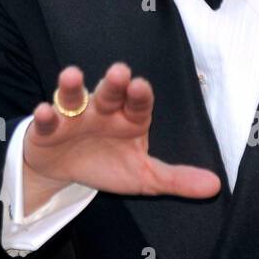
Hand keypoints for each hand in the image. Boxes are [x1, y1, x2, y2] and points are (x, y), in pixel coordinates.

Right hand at [22, 62, 221, 212]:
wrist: (65, 172)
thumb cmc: (109, 165)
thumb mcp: (145, 177)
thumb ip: (177, 179)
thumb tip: (215, 186)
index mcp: (129, 119)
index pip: (139, 103)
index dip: (140, 95)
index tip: (142, 86)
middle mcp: (102, 111)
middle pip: (109, 93)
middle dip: (114, 83)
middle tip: (120, 72)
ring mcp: (73, 117)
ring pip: (73, 98)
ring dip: (72, 87)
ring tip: (71, 76)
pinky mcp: (47, 129)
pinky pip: (45, 121)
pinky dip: (43, 116)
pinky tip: (44, 112)